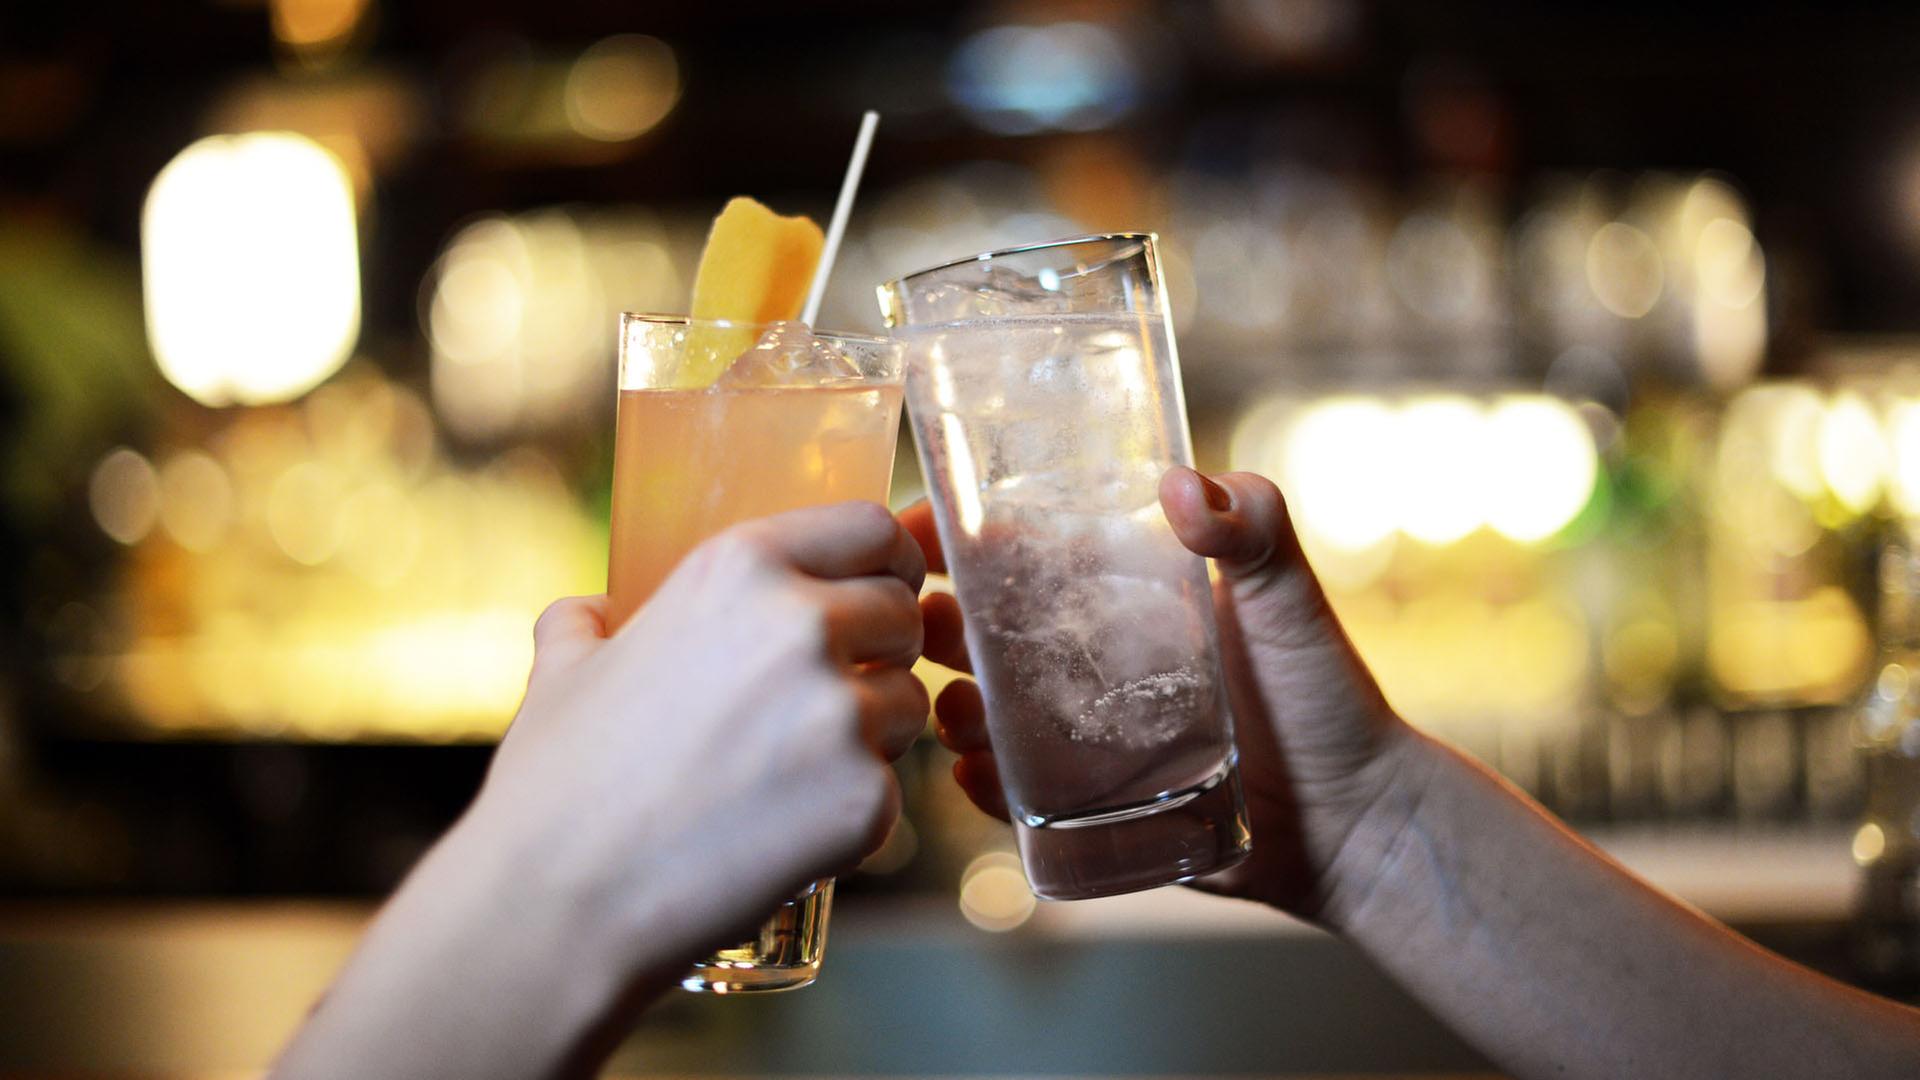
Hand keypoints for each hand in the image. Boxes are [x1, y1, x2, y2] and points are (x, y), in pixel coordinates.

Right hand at [469, 500, 928, 967]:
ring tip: (788, 773)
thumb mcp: (563, 669)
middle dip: (881, 649)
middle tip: (827, 696)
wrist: (560, 902)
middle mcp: (802, 625)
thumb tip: (591, 613)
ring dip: (871, 732)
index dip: (886, 558)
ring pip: (906, 703)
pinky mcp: (866, 799)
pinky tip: (782, 831)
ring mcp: (842, 714)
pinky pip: (890, 790)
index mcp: (739, 568)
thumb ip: (591, 622)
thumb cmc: (555, 784)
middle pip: (902, 612)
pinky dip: (850, 812)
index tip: (881, 584)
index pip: (869, 527)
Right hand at [904, 468, 1414, 919]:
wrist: (1354, 819)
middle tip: (916, 626)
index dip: (956, 537)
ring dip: (950, 706)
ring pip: (982, 713)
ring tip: (955, 709)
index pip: (1019, 551)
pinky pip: (1011, 796)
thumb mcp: (1290, 596)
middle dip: (934, 623)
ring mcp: (1081, 735)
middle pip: (982, 630)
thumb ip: (1255, 525)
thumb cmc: (1324, 693)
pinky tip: (979, 776)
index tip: (914, 531)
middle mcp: (1088, 660)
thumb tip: (1185, 487)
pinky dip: (981, 785)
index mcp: (1118, 596)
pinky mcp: (1086, 806)